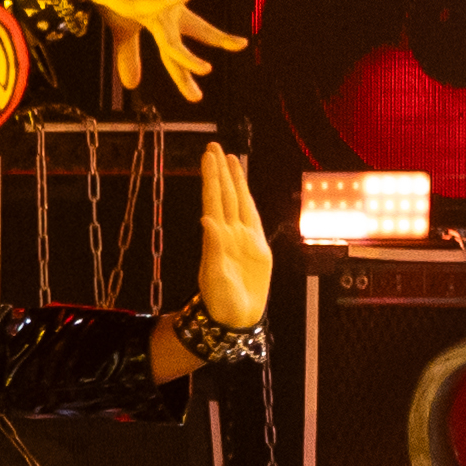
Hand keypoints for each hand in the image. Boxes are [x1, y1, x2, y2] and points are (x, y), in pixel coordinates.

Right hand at [54, 0, 249, 102]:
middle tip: (203, 90)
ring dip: (184, 57)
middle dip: (192, 67)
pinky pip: (152, 4)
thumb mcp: (122, 33)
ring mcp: (153, 8)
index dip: (204, 53)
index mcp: (166, 24)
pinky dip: (168, 1)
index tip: (234, 53)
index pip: (183, 46)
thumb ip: (130, 57)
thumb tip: (132, 85)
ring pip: (169, 39)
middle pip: (178, 48)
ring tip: (204, 69)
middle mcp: (166, 17)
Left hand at [194, 142, 272, 328]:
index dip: (212, 178)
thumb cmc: (221, 301)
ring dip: (234, 181)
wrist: (235, 318)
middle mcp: (230, 233)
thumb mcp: (215, 275)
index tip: (209, 157)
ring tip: (229, 160)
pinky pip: (252, 219)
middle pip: (225, 195)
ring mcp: (244, 239)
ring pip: (239, 203)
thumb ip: (213, 247)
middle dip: (220, 171)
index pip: (214, 200)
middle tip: (215, 146)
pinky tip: (244, 190)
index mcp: (217, 237)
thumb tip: (206, 220)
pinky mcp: (258, 249)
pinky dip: (247, 202)